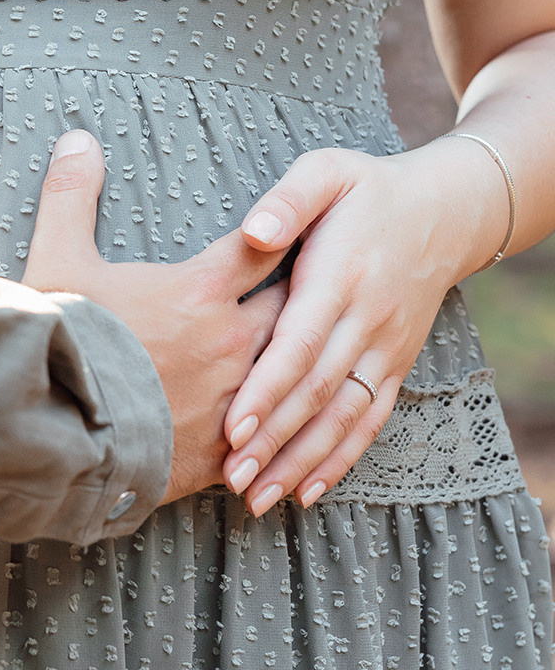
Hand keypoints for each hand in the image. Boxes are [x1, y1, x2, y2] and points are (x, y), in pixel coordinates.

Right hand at [25, 130, 289, 503]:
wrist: (55, 433)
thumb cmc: (62, 340)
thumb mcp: (58, 258)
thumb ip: (71, 194)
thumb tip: (77, 137)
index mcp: (198, 290)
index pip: (258, 248)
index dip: (279, 234)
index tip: (299, 227)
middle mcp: (229, 341)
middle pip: (287, 309)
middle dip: (302, 295)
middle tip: (322, 284)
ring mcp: (232, 400)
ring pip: (285, 374)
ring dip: (294, 362)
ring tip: (314, 356)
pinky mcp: (222, 452)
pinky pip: (266, 435)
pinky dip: (276, 426)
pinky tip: (284, 429)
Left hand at [220, 139, 506, 516]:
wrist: (441, 211)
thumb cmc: (364, 189)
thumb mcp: (326, 172)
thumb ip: (288, 200)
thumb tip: (253, 231)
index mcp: (339, 277)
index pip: (300, 345)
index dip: (265, 388)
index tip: (231, 424)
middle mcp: (365, 321)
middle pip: (316, 393)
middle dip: (272, 439)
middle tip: (228, 476)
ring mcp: (384, 349)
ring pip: (343, 417)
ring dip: (300, 461)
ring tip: (256, 497)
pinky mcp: (394, 365)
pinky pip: (370, 421)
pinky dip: (340, 460)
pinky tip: (306, 490)